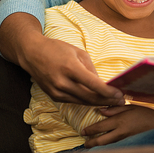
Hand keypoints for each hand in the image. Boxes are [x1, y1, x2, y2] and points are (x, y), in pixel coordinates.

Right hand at [0, 12, 124, 105]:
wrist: (31, 53)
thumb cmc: (57, 49)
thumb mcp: (78, 53)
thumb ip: (91, 69)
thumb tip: (103, 84)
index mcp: (70, 68)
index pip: (93, 84)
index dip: (108, 92)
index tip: (120, 95)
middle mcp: (62, 82)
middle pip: (89, 97)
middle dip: (107, 101)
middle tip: (121, 102)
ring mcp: (56, 91)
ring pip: (82, 102)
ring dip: (99, 103)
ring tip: (113, 103)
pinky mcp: (53, 96)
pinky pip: (74, 101)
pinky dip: (86, 101)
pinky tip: (97, 100)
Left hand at [81, 105, 153, 147]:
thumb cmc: (147, 114)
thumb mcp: (131, 107)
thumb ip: (115, 109)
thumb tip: (100, 111)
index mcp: (120, 120)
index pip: (100, 127)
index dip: (90, 130)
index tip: (83, 131)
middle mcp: (121, 132)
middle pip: (102, 141)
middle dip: (91, 143)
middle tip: (85, 144)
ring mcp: (125, 139)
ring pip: (107, 145)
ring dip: (98, 146)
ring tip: (91, 145)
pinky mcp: (129, 143)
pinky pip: (115, 145)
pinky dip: (107, 146)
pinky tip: (104, 145)